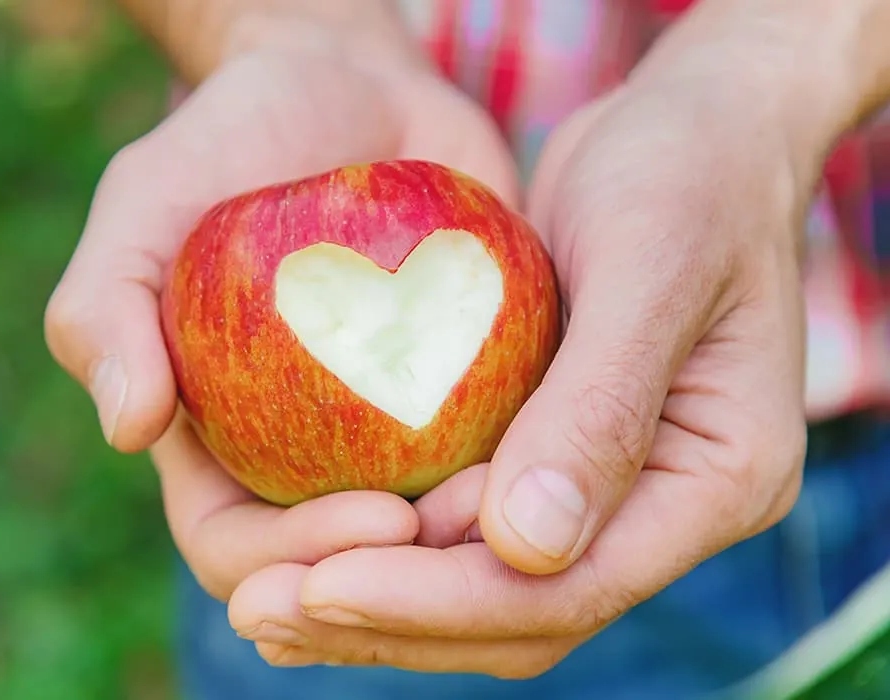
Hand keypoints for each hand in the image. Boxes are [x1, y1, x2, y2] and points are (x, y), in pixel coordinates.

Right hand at [44, 16, 519, 605]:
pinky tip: (566, 450)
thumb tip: (128, 428)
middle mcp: (302, 457)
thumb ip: (106, 308)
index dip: (300, 564)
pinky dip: (525, 468)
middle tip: (468, 530)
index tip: (383, 519)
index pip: (241, 554)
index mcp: (217, 447)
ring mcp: (386, 431)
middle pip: (342, 568)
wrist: (351, 86)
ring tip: (525, 500)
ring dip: (475, 542)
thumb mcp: (146, 205)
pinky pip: (495, 454)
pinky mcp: (460, 391)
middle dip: (401, 577)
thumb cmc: (232, 141)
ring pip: (430, 533)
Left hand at [226, 70, 812, 675]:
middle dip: (392, 620)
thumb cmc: (684, 173)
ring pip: (486, 591)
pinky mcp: (552, 459)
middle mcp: (664, 509)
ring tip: (264, 603)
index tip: (325, 581)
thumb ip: (599, 407)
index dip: (443, 600)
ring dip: (377, 606)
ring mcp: (608, 490)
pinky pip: (467, 529)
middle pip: (522, 614)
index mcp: (719, 480)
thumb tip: (525, 546)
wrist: (692, 134)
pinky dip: (390, 548)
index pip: (572, 586)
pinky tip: (303, 547)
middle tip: (264, 608)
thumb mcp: (650, 264)